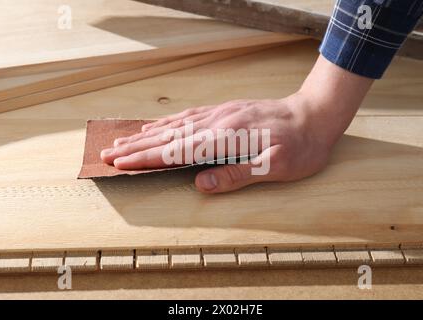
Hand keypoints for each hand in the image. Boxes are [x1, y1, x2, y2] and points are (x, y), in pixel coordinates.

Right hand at [101, 55, 372, 193]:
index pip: (177, 151)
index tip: (121, 162)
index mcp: (226, 138)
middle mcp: (217, 123)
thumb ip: (237, 174)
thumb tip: (201, 183)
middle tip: (108, 153)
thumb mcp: (276, 168)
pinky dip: (167, 122)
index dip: (147, 158)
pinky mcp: (225, 111)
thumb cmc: (299, 146)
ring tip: (122, 139)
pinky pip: (189, 116)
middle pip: (168, 136)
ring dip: (146, 133)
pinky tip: (157, 126)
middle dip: (136, 146)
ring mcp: (219, 114)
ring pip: (174, 125)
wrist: (314, 114)